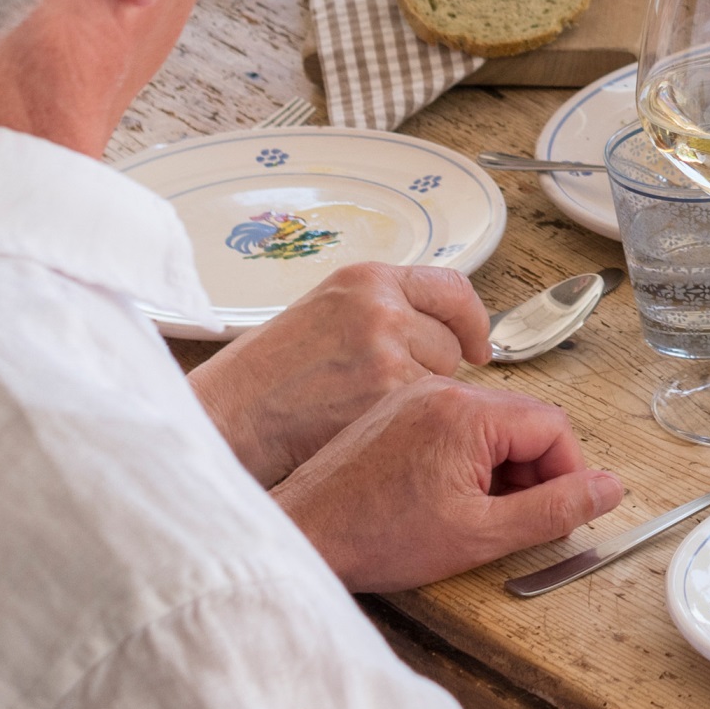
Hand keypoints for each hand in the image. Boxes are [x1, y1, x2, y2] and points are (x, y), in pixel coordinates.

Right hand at [187, 263, 493, 482]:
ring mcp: (387, 352)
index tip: (479, 342)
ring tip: (361, 408)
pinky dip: (406, 426)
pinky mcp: (387, 398)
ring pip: (441, 380)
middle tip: (388, 390)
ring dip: (417, 398)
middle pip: (449, 340)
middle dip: (432, 368)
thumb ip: (377, 311)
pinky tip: (364, 428)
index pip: (451, 287)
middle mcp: (382, 309)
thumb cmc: (263, 376)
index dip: (472, 319)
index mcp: (365, 280)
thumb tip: (431, 327)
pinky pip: (425, 412)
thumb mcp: (322, 314)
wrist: (230, 415)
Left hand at [271, 379, 623, 593]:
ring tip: (477, 513)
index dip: (568, 473)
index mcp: (468, 413)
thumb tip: (609, 490)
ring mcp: (415, 397)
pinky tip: (447, 497)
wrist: (303, 536)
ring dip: (501, 466)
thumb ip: (553, 511)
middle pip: (522, 419)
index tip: (562, 511)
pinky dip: (468, 457)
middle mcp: (442, 390)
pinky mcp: (395, 410)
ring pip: (489, 421)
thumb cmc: (378, 537)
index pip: (553, 425)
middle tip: (517, 520)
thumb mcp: (481, 536)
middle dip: (534, 471)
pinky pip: (455, 421)